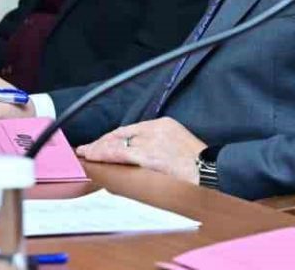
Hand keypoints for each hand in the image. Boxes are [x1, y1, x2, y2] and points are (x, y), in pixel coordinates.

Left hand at [76, 118, 205, 184]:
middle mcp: (154, 129)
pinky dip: (103, 154)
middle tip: (87, 148)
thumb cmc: (197, 165)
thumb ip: (160, 146)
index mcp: (164, 124)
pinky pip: (118, 153)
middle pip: (121, 133)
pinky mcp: (146, 155)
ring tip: (86, 153)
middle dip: (103, 141)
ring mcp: (150, 141)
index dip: (114, 137)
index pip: (132, 130)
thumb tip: (143, 157)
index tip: (103, 143)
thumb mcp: (179, 146)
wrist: (208, 170)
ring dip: (98, 148)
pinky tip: (93, 156)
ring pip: (116, 142)